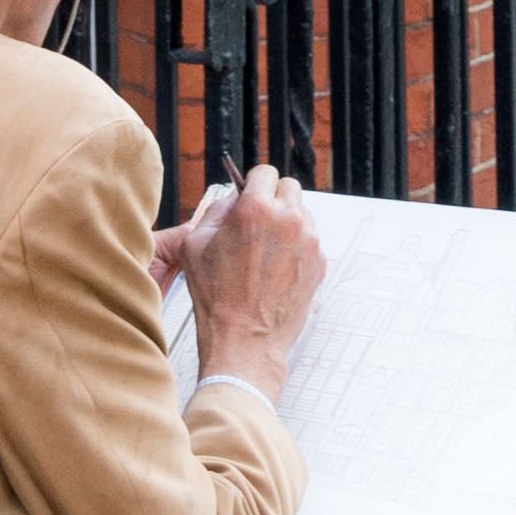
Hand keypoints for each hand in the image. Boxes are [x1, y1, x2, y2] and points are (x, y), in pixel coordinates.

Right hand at [163, 164, 321, 397]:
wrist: (245, 342)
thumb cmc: (217, 298)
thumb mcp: (195, 246)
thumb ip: (216, 211)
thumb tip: (233, 200)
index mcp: (256, 208)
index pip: (264, 172)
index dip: (253, 184)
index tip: (249, 196)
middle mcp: (288, 218)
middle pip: (288, 187)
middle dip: (273, 199)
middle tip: (257, 222)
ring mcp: (309, 241)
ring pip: (302, 214)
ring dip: (287, 223)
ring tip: (265, 252)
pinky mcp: (320, 262)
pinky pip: (309, 241)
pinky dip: (296, 247)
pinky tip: (276, 270)